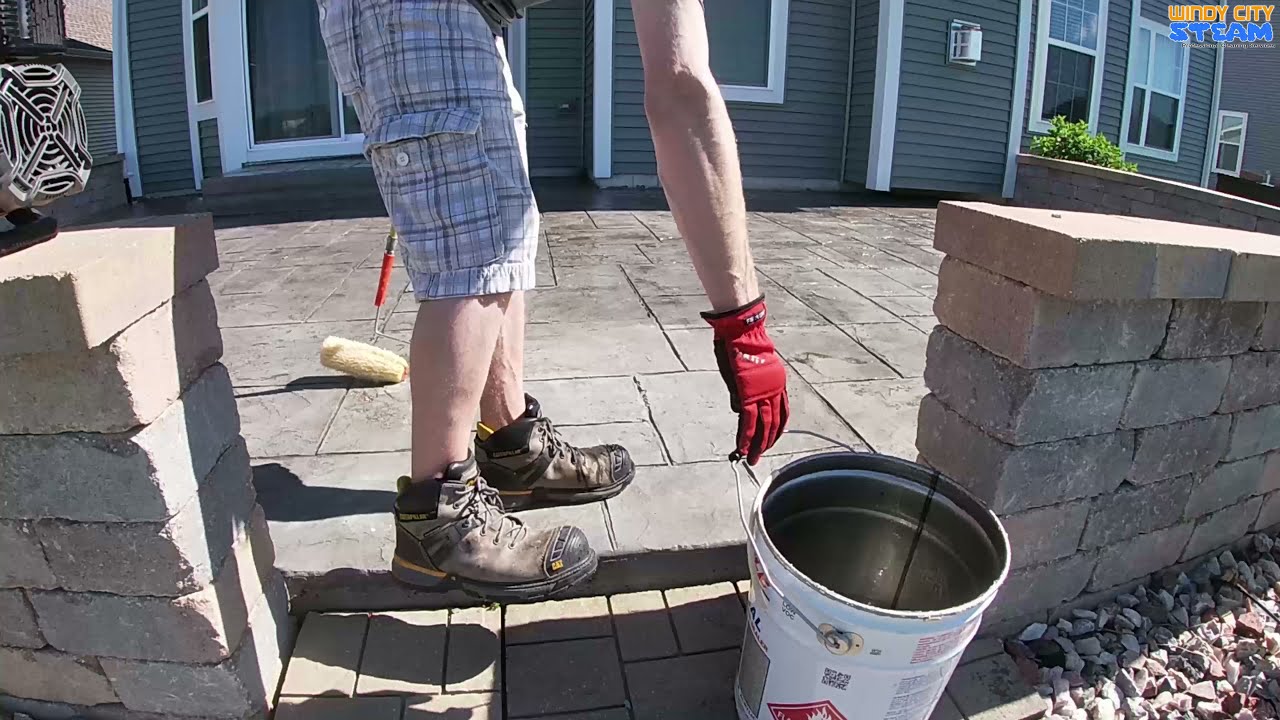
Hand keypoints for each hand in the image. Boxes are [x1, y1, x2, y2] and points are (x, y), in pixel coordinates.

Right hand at [702, 295, 789, 464]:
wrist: (741, 331)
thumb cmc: (741, 343)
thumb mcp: (748, 368)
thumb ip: (746, 388)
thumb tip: (740, 406)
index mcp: (778, 383)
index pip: (781, 413)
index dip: (775, 429)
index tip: (768, 440)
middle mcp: (775, 390)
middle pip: (774, 423)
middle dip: (767, 442)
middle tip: (759, 456)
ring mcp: (763, 393)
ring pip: (764, 426)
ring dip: (757, 445)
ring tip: (751, 459)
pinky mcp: (749, 395)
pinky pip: (749, 421)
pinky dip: (746, 437)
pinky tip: (742, 448)